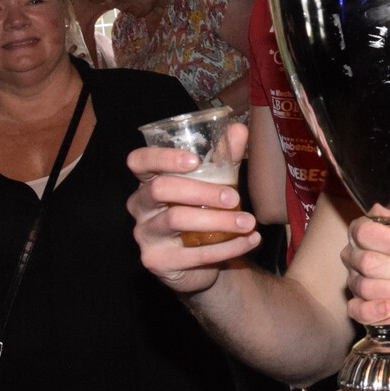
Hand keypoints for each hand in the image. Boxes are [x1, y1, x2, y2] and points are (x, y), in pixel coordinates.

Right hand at [127, 131, 258, 294]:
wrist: (200, 260)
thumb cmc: (203, 210)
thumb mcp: (215, 181)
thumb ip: (224, 156)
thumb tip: (238, 129)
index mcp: (149, 181)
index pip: (139, 162)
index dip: (162, 158)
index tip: (194, 160)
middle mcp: (140, 207)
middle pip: (160, 189)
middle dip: (201, 191)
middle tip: (234, 197)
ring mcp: (145, 235)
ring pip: (176, 220)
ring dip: (218, 221)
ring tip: (249, 222)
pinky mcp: (157, 261)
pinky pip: (192, 254)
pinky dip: (227, 248)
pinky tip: (250, 241)